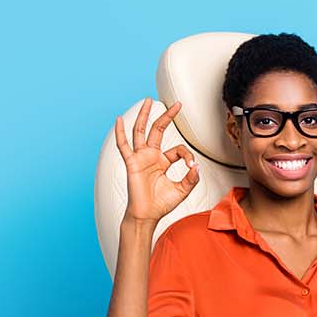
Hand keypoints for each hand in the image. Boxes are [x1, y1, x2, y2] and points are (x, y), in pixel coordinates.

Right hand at [114, 97, 199, 223]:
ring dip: (144, 116)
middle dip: (167, 117)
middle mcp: (151, 156)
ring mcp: (140, 158)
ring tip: (147, 101)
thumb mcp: (182, 190)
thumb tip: (197, 166)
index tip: (191, 166)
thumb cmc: (161, 204)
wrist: (147, 216)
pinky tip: (119, 120)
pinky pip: (123, 146)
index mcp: (162, 162)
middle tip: (176, 104)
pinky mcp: (131, 163)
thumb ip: (191, 179)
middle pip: (158, 130)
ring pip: (141, 132)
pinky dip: (120, 133)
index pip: (178, 149)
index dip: (187, 155)